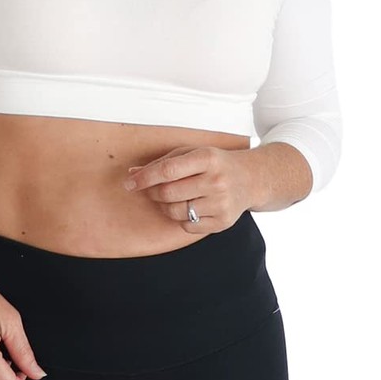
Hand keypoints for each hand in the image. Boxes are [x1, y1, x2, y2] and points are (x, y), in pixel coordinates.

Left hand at [122, 145, 257, 232]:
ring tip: (169, 197)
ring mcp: (221, 204)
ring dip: (164, 206)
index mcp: (208, 158)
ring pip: (175, 212)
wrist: (250, 179)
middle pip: (168, 193)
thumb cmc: (216, 164)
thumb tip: (133, 173)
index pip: (168, 170)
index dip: (145, 178)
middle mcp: (216, 181)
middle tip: (150, 189)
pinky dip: (180, 218)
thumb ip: (163, 162)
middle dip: (152, 192)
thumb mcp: (192, 153)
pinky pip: (187, 226)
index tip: (130, 182)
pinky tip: (187, 206)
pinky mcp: (222, 222)